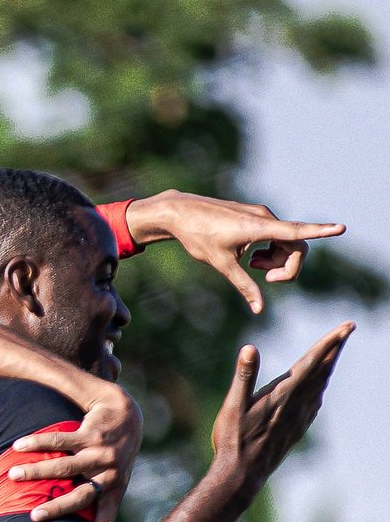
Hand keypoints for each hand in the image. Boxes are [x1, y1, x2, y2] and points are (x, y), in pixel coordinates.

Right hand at [7, 381, 143, 521]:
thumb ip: (95, 495)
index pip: (106, 518)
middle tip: (32, 517)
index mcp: (114, 489)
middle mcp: (109, 474)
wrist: (124, 412)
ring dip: (36, 471)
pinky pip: (60, 440)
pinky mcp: (91, 434)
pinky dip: (37, 443)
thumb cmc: (111, 450)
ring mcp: (101, 453)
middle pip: (80, 496)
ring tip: (12, 475)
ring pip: (65, 467)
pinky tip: (17, 446)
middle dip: (56, 507)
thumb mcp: (113, 476)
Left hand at [126, 190, 344, 314]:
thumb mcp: (221, 264)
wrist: (180, 213)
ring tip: (253, 267)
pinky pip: (275, 236)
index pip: (296, 231)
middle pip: (296, 246)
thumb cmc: (198, 237)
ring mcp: (262, 215)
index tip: (341, 228)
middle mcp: (265, 217)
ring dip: (276, 260)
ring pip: (285, 242)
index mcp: (259, 227)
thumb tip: (259, 308)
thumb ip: (244, 285)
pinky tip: (250, 257)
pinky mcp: (256, 216)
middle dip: (287, 267)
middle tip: (264, 279)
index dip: (320, 232)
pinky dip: (269, 250)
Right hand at [212, 323, 353, 488]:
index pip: (312, 362)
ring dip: (329, 365)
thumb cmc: (233, 440)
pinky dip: (321, 386)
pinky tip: (319, 388)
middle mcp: (297, 404)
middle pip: (322, 370)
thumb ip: (244, 376)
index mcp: (283, 394)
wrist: (243, 474)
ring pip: (321, 385)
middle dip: (335, 348)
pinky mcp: (298, 428)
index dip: (330, 342)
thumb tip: (250, 348)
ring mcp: (300, 417)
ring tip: (334, 352)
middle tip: (348, 329)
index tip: (347, 327)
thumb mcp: (232, 406)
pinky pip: (316, 401)